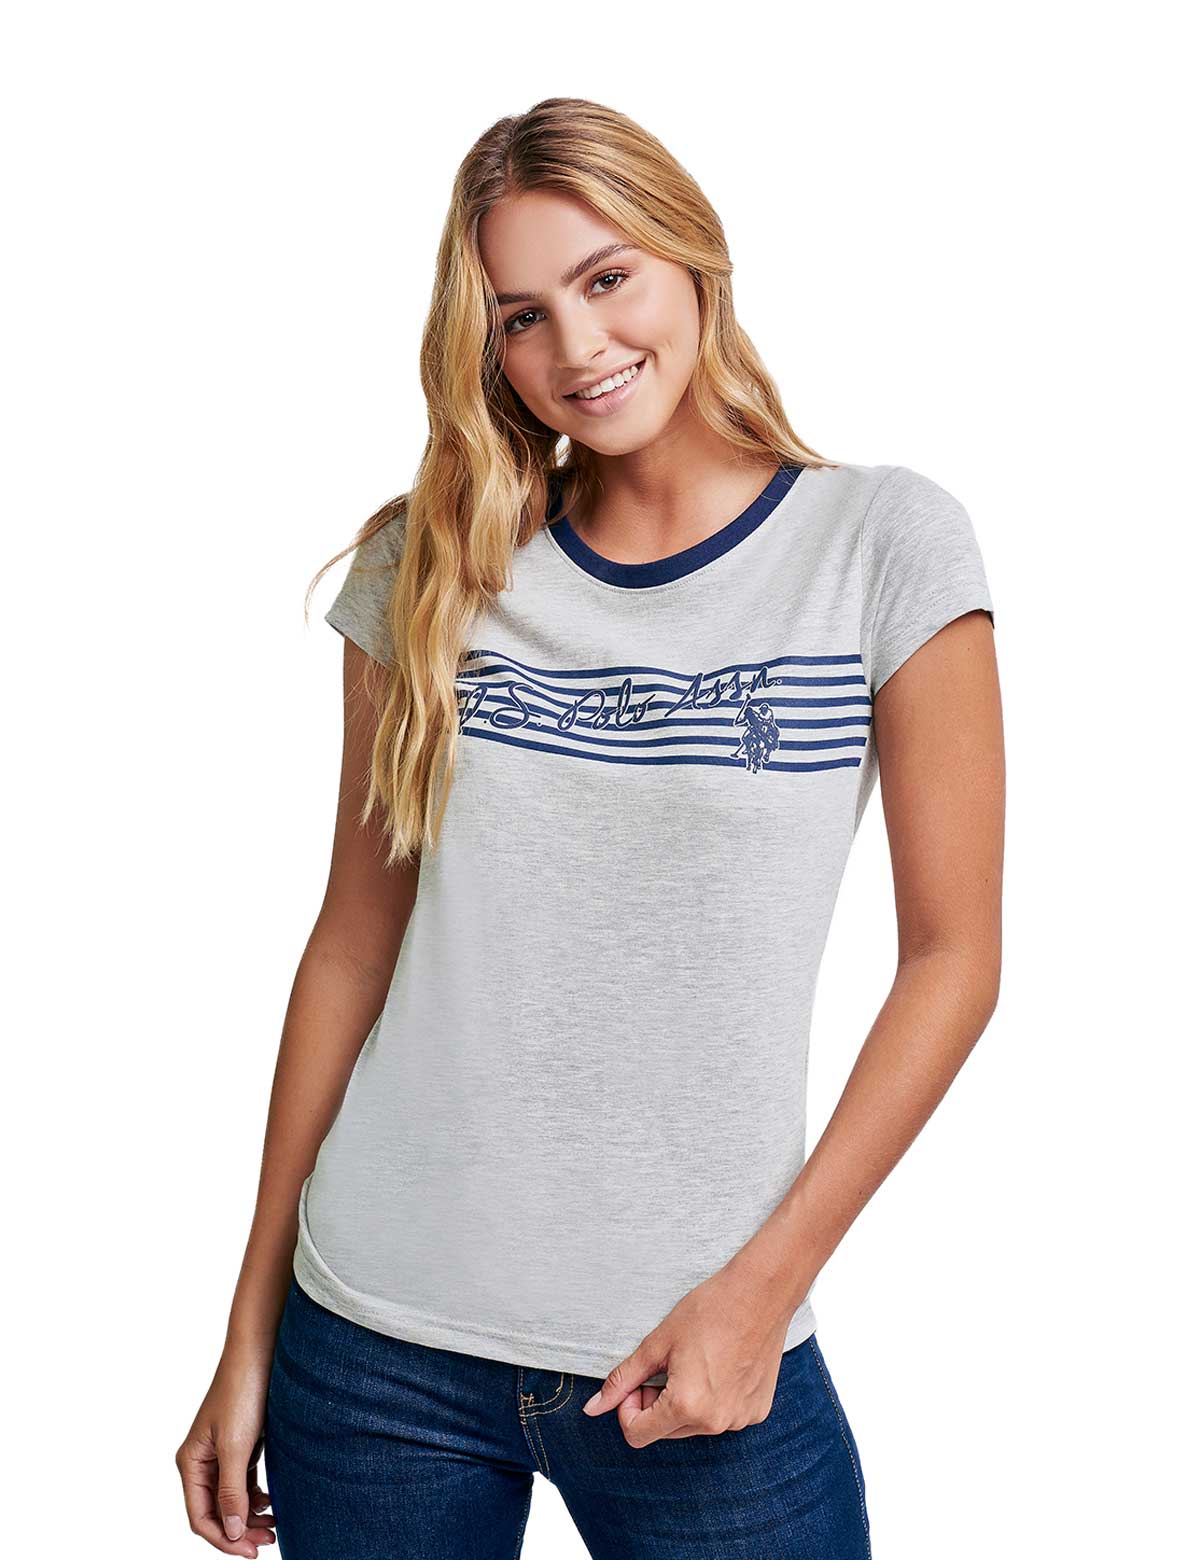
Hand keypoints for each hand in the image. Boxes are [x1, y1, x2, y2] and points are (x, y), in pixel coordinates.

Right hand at [177, 1345, 276, 1554]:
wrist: (259, 1352)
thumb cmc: (243, 1392)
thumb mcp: (237, 1447)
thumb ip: (232, 1491)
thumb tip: (233, 1532)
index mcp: (190, 1463)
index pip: (201, 1518)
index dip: (225, 1539)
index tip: (252, 1552)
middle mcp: (201, 1461)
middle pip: (216, 1511)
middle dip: (240, 1531)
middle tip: (269, 1542)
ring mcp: (220, 1453)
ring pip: (231, 1498)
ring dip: (250, 1516)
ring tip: (274, 1527)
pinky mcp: (239, 1444)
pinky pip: (242, 1482)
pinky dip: (255, 1496)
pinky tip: (271, 1503)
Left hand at [580, 1256, 794, 1447]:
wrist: (761, 1293)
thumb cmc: (708, 1310)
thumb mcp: (658, 1343)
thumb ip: (623, 1379)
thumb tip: (592, 1409)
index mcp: (686, 1406)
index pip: (637, 1434)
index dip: (628, 1407)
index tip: (638, 1381)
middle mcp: (715, 1422)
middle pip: (665, 1431)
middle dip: (655, 1405)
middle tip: (665, 1367)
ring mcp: (740, 1420)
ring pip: (693, 1426)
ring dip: (684, 1403)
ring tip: (695, 1363)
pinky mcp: (757, 1412)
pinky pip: (722, 1417)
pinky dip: (713, 1400)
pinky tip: (721, 1367)